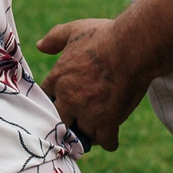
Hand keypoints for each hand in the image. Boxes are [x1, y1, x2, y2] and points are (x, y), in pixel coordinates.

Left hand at [38, 17, 148, 151]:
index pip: (48, 99)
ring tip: (97, 130)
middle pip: (61, 121)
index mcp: (58, 78)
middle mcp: (68, 98)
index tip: (66, 103)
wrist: (132, 46)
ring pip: (84, 134)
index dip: (58, 101)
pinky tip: (111, 138)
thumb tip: (39, 46)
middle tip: (80, 121)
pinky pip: (105, 141)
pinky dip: (109, 142)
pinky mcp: (108, 121)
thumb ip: (55, 38)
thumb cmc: (105, 36)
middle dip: (70, 122)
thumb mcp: (75, 30)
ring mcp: (87, 112)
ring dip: (90, 132)